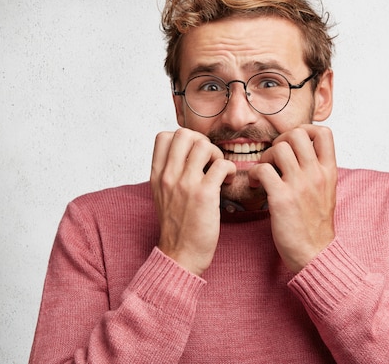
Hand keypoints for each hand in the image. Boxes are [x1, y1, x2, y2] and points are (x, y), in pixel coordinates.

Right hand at [151, 128, 235, 275]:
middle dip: (202, 141)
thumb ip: (170, 174)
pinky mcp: (204, 195)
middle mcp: (169, 176)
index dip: (184, 139)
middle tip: (209, 160)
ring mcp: (186, 184)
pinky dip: (230, 170)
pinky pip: (222, 165)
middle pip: (184, 134)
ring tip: (219, 171)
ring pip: (204, 145)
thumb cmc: (176, 227)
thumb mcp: (162, 195)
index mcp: (157, 175)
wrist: (179, 255)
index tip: (194, 155)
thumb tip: (186, 156)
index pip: (164, 136)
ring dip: (217, 155)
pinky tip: (228, 181)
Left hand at [248, 125, 336, 272]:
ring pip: (279, 147)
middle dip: (280, 141)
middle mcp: (316, 174)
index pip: (323, 132)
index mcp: (329, 171)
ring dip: (266, 156)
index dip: (304, 130)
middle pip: (297, 134)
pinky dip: (254, 173)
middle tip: (274, 158)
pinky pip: (263, 169)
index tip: (293, 143)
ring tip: (264, 171)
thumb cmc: (316, 226)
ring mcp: (299, 185)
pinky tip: (255, 185)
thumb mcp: (327, 192)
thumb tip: (304, 153)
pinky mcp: (282, 199)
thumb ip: (318, 171)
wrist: (315, 254)